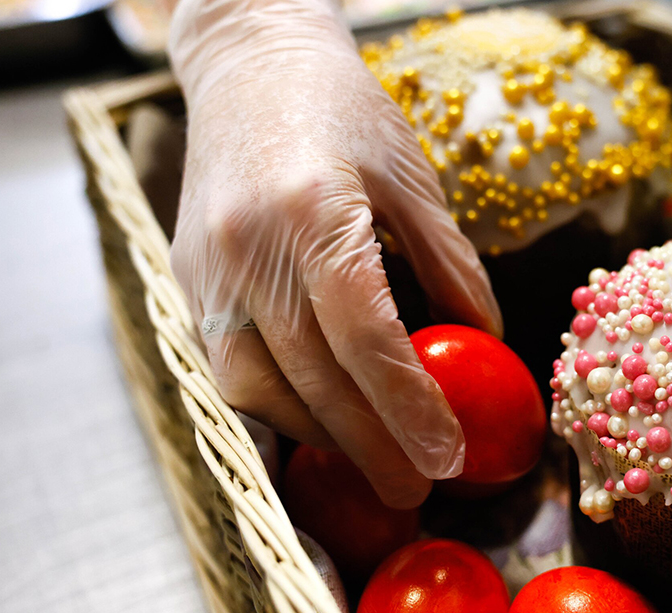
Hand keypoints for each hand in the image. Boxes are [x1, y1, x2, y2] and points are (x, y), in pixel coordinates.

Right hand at [167, 0, 501, 506]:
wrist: (248, 65)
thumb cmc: (343, 109)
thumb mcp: (413, 177)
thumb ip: (450, 264)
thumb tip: (485, 339)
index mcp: (311, 211)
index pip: (364, 337)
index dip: (408, 407)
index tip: (447, 456)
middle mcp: (246, 247)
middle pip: (310, 377)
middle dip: (369, 447)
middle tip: (417, 490)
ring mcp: (206, 266)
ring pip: (254, 386)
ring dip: (318, 436)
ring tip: (373, 461)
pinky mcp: (185, 278)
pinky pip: (226, 365)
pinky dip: (276, 405)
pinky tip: (318, 423)